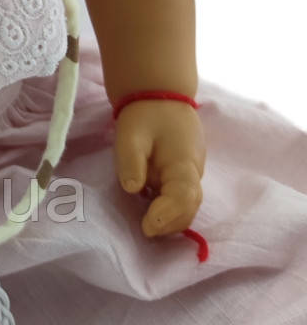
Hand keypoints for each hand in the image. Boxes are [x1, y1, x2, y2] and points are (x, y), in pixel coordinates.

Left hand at [113, 100, 205, 238]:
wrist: (159, 94)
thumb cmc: (144, 114)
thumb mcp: (131, 134)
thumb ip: (132, 161)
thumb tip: (132, 189)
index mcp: (184, 164)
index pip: (183, 198)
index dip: (166, 216)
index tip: (146, 227)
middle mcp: (193, 173)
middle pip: (188, 208)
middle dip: (169, 224)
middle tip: (145, 230)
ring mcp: (190, 174)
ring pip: (186, 205)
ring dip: (170, 219)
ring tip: (147, 224)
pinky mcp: (183, 174)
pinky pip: (180, 197)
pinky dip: (169, 209)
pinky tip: (151, 210)